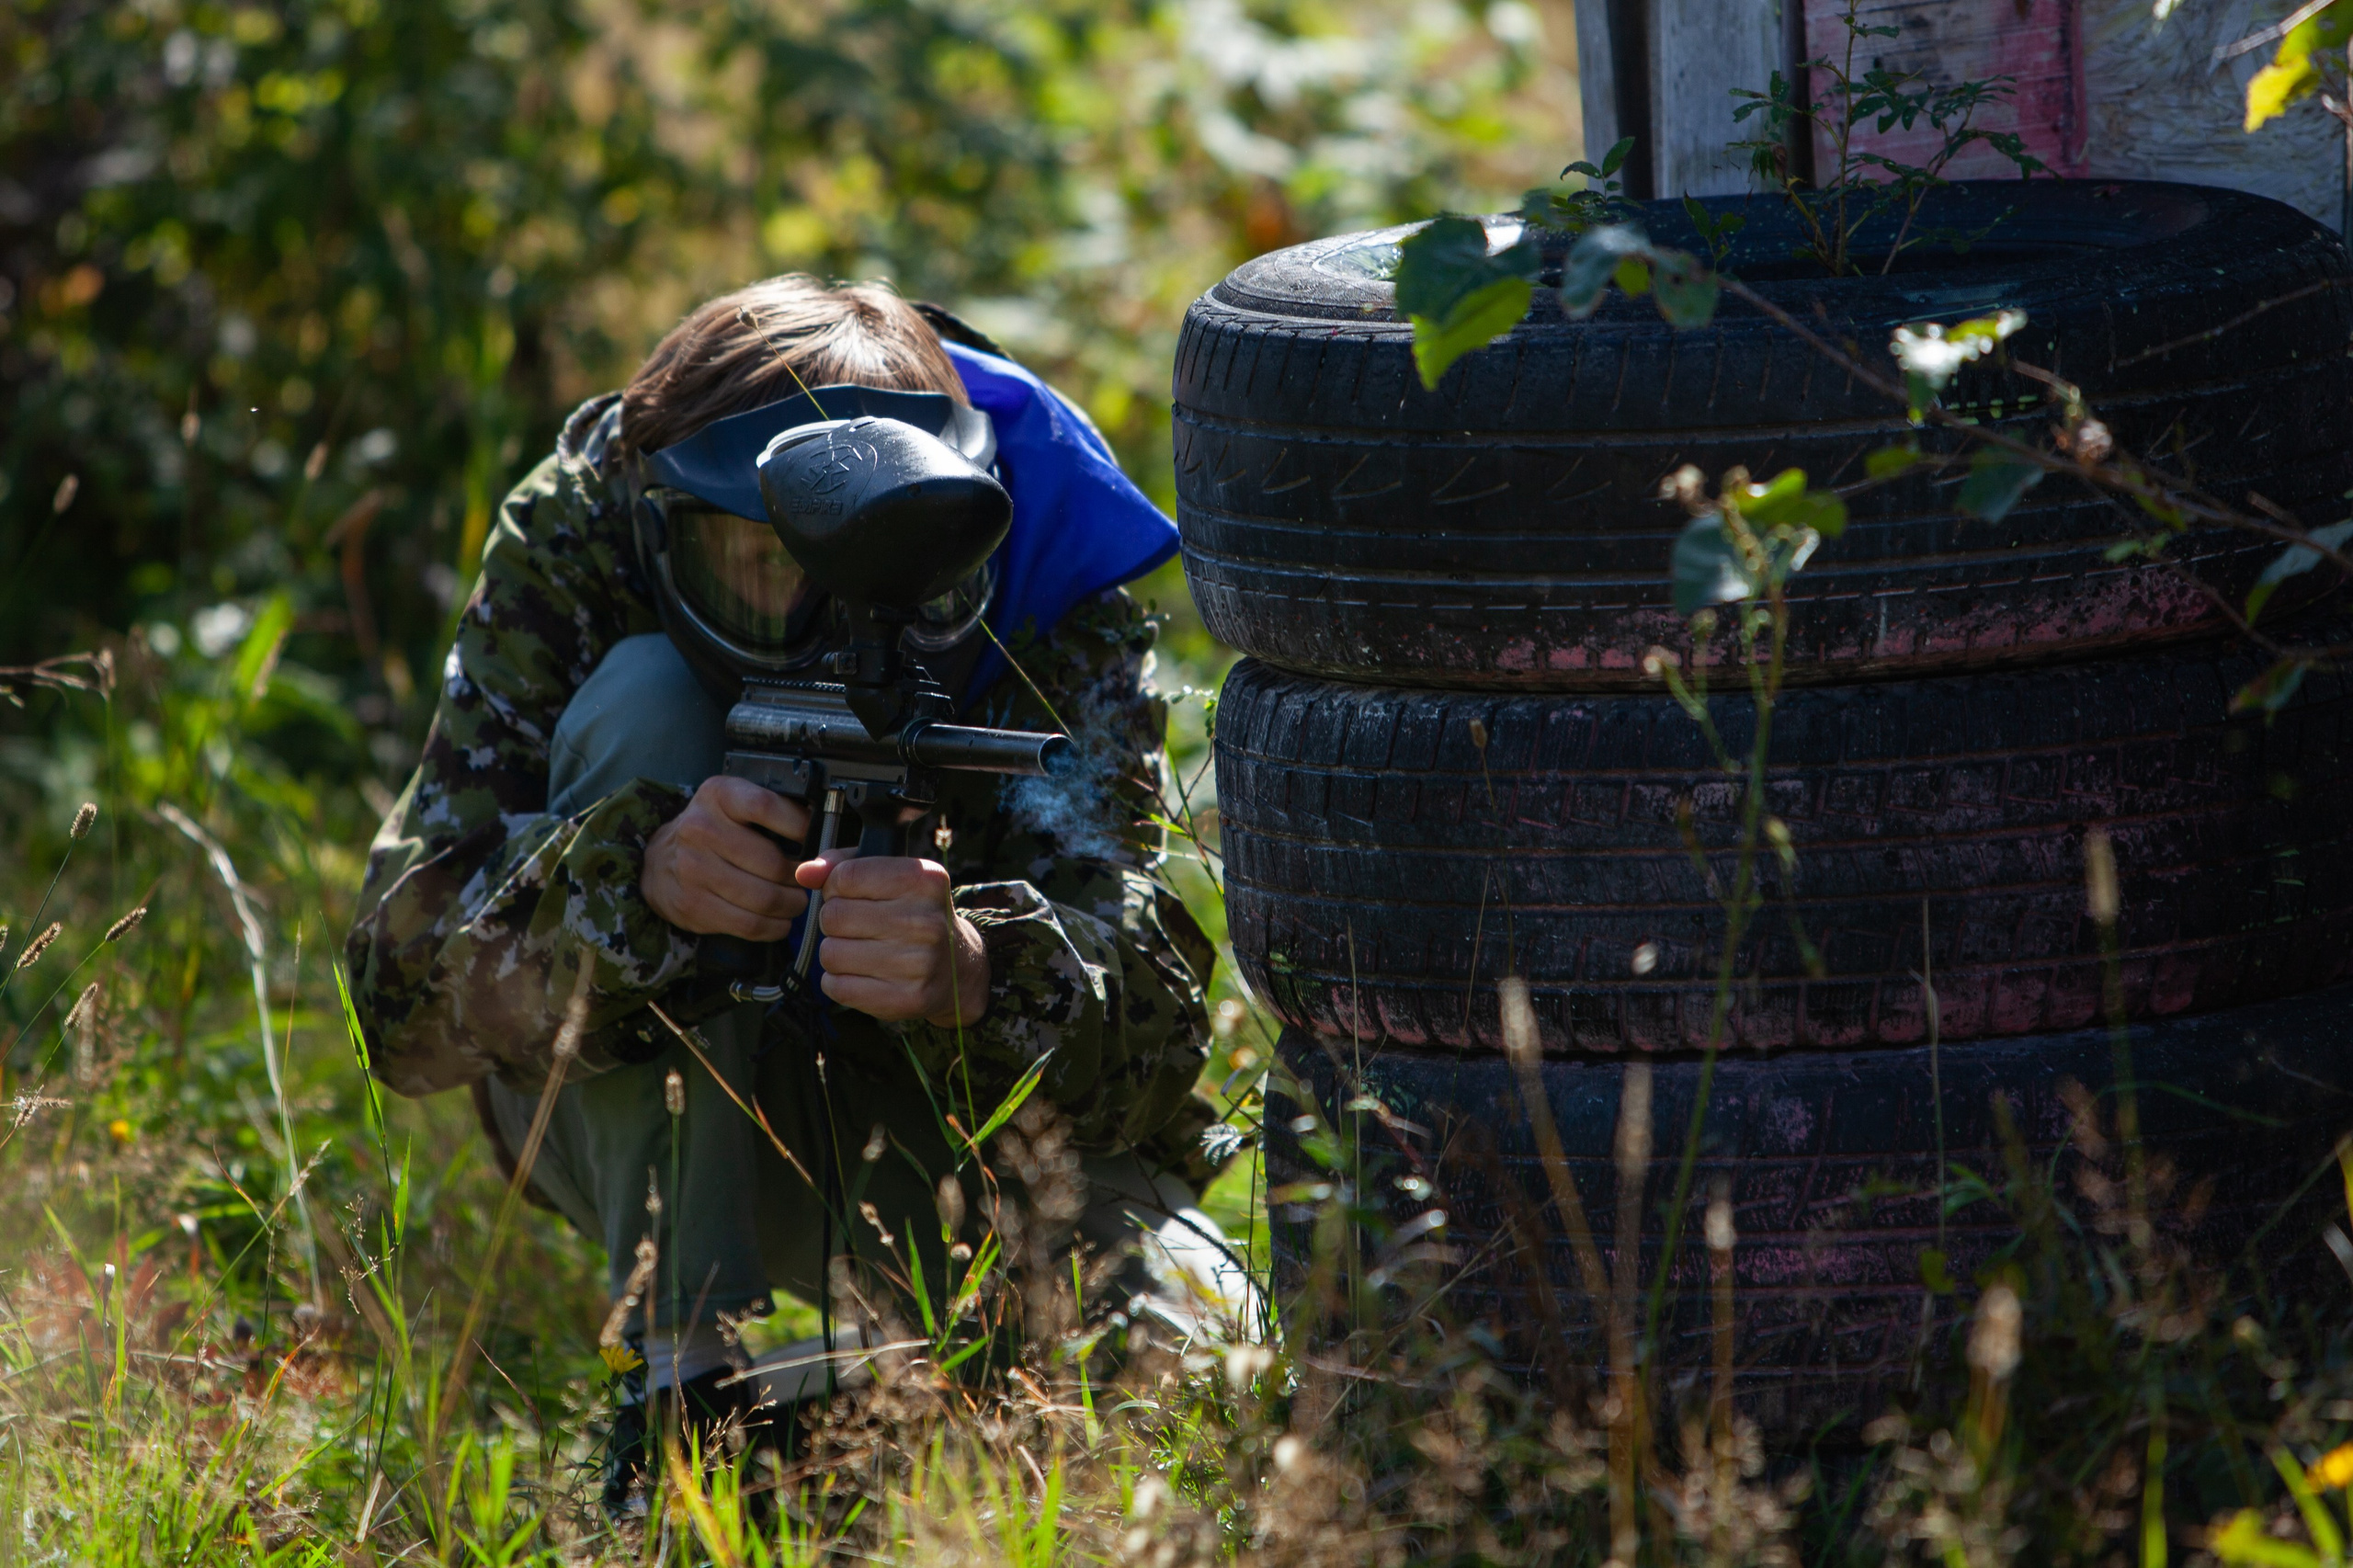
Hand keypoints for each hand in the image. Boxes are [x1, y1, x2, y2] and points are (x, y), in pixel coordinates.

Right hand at [641, 776, 810, 939]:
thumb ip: (773, 809)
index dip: (799, 826)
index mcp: (718, 796)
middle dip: (800, 877)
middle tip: (807, 881)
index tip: (814, 840)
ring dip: (791, 905)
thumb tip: (821, 831)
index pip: (766, 806)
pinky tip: (779, 920)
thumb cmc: (712, 830)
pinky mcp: (693, 904)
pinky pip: (748, 924)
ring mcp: (693, 869)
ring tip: (796, 901)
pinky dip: (774, 927)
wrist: (658, 861)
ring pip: (764, 898)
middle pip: (772, 862)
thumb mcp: (735, 803)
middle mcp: (700, 829)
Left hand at [797, 851, 989, 1027]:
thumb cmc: (913, 914)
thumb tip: (804, 873)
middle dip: (835, 921)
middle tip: (858, 926)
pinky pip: (837, 987)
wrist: (957, 966)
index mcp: (924, 880)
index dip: (836, 886)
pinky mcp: (905, 998)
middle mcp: (925, 921)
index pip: (846, 877)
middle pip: (833, 916)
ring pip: (831, 953)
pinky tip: (861, 974)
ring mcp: (917, 963)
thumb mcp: (890, 877)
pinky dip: (838, 981)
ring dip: (836, 952)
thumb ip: (844, 865)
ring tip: (861, 950)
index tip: (852, 895)